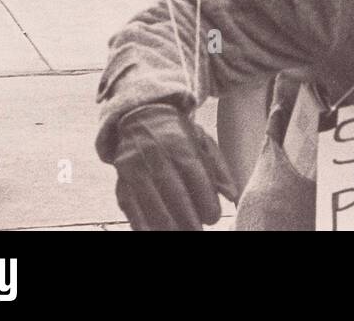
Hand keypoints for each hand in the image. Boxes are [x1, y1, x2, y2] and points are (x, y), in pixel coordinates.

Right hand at [110, 103, 238, 230]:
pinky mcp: (121, 180)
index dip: (205, 198)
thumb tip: (232, 195)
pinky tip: (152, 232)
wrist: (142, 120)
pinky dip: (141, 223)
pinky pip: (129, 205)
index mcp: (180, 142)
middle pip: (172, 189)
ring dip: (165, 223)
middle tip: (197, 231)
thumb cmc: (179, 136)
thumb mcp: (203, 142)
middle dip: (186, 216)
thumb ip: (219, 168)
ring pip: (149, 200)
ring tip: (178, 234)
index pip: (194, 173)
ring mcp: (135, 167)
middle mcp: (156, 153)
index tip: (213, 217)